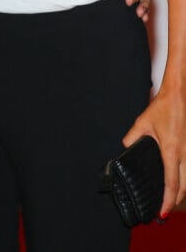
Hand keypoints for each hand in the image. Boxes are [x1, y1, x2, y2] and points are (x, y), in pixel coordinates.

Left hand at [123, 85, 185, 215]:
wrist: (180, 93)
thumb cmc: (163, 106)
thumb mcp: (143, 121)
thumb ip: (133, 137)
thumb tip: (126, 147)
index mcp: (172, 150)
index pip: (171, 183)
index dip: (167, 201)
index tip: (161, 213)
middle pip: (184, 188)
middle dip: (174, 202)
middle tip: (163, 211)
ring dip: (182, 192)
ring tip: (170, 199)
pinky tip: (178, 181)